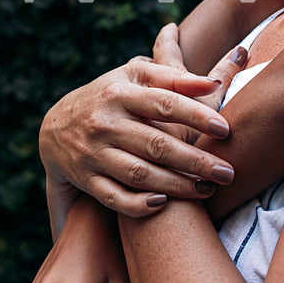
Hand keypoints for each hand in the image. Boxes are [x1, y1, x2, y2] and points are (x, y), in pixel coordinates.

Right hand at [40, 34, 249, 225]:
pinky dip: (137, 204)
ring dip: (176, 185)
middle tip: (228, 172)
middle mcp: (105, 124)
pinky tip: (164, 203)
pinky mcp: (86, 180)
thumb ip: (174, 78)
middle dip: (195, 161)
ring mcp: (93, 154)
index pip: (164, 103)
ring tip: (208, 190)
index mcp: (120, 93)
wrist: (56, 127)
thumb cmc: (112, 97)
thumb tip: (213, 83)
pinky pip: (113, 198)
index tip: (226, 129)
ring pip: (139, 174)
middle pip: (156, 145)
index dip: (196, 116)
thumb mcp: (135, 78)